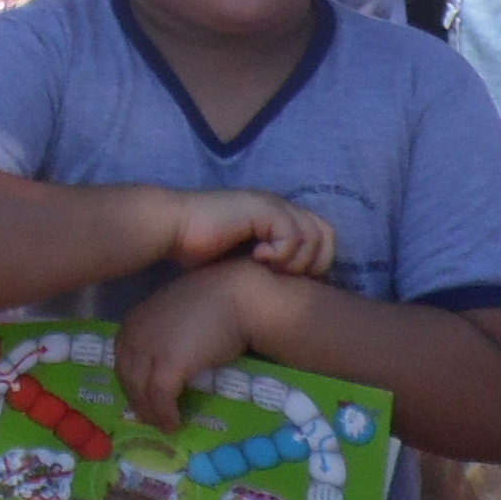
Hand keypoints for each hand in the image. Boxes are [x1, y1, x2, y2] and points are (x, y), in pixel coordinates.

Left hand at [112, 262, 261, 428]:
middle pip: (127, 377)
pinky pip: (160, 397)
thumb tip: (161, 364)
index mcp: (134, 321)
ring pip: (140, 390)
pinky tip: (174, 423)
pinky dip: (165, 414)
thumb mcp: (174, 315)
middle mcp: (135, 334)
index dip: (131, 383)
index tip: (141, 398)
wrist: (238, 297)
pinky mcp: (169, 364)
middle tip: (150, 419)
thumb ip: (161, 334)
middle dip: (137, 401)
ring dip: (150, 413)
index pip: (122, 360)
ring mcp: (150, 349)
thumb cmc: (213, 302)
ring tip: (163, 426)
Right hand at [158, 185, 332, 281]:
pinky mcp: (261, 207)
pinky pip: (291, 234)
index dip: (316, 263)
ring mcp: (272, 205)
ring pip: (312, 235)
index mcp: (278, 217)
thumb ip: (268, 268)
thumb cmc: (200, 250)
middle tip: (283, 276)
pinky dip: (279, 253)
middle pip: (326, 234)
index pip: (323, 237)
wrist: (174, 229)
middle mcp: (280, 207)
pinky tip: (257, 257)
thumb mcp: (244, 263)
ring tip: (268, 268)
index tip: (292, 282)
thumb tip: (289, 294)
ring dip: (294, 260)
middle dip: (312, 263)